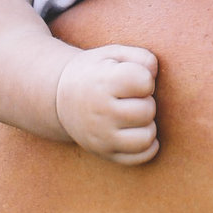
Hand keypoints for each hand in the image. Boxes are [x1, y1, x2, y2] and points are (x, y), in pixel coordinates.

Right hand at [53, 44, 159, 164]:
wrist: (59, 99)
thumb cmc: (96, 73)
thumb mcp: (113, 54)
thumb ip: (140, 56)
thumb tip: (154, 72)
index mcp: (102, 84)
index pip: (144, 81)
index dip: (145, 78)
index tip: (132, 78)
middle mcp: (100, 113)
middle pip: (147, 110)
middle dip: (146, 101)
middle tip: (131, 98)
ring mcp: (101, 138)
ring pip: (146, 138)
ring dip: (147, 124)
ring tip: (134, 115)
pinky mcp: (105, 154)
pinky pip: (141, 157)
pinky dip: (148, 146)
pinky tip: (138, 132)